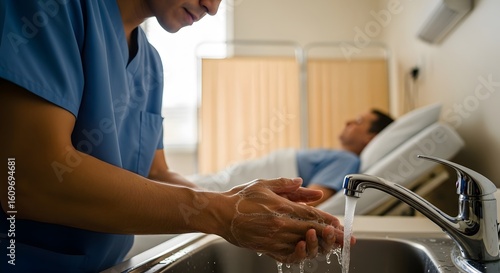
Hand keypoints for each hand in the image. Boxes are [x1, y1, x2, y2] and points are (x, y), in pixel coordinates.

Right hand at [221, 177, 354, 262]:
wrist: (220, 214)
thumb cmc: (240, 198)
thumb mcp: (264, 184)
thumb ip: (286, 184)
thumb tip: (303, 183)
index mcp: (281, 207)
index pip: (312, 215)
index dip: (328, 220)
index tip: (339, 224)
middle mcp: (280, 225)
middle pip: (312, 232)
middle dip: (331, 236)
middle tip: (346, 239)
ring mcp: (274, 239)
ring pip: (303, 245)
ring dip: (320, 246)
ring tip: (333, 246)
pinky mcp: (266, 249)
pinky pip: (288, 255)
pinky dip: (301, 254)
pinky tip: (308, 251)